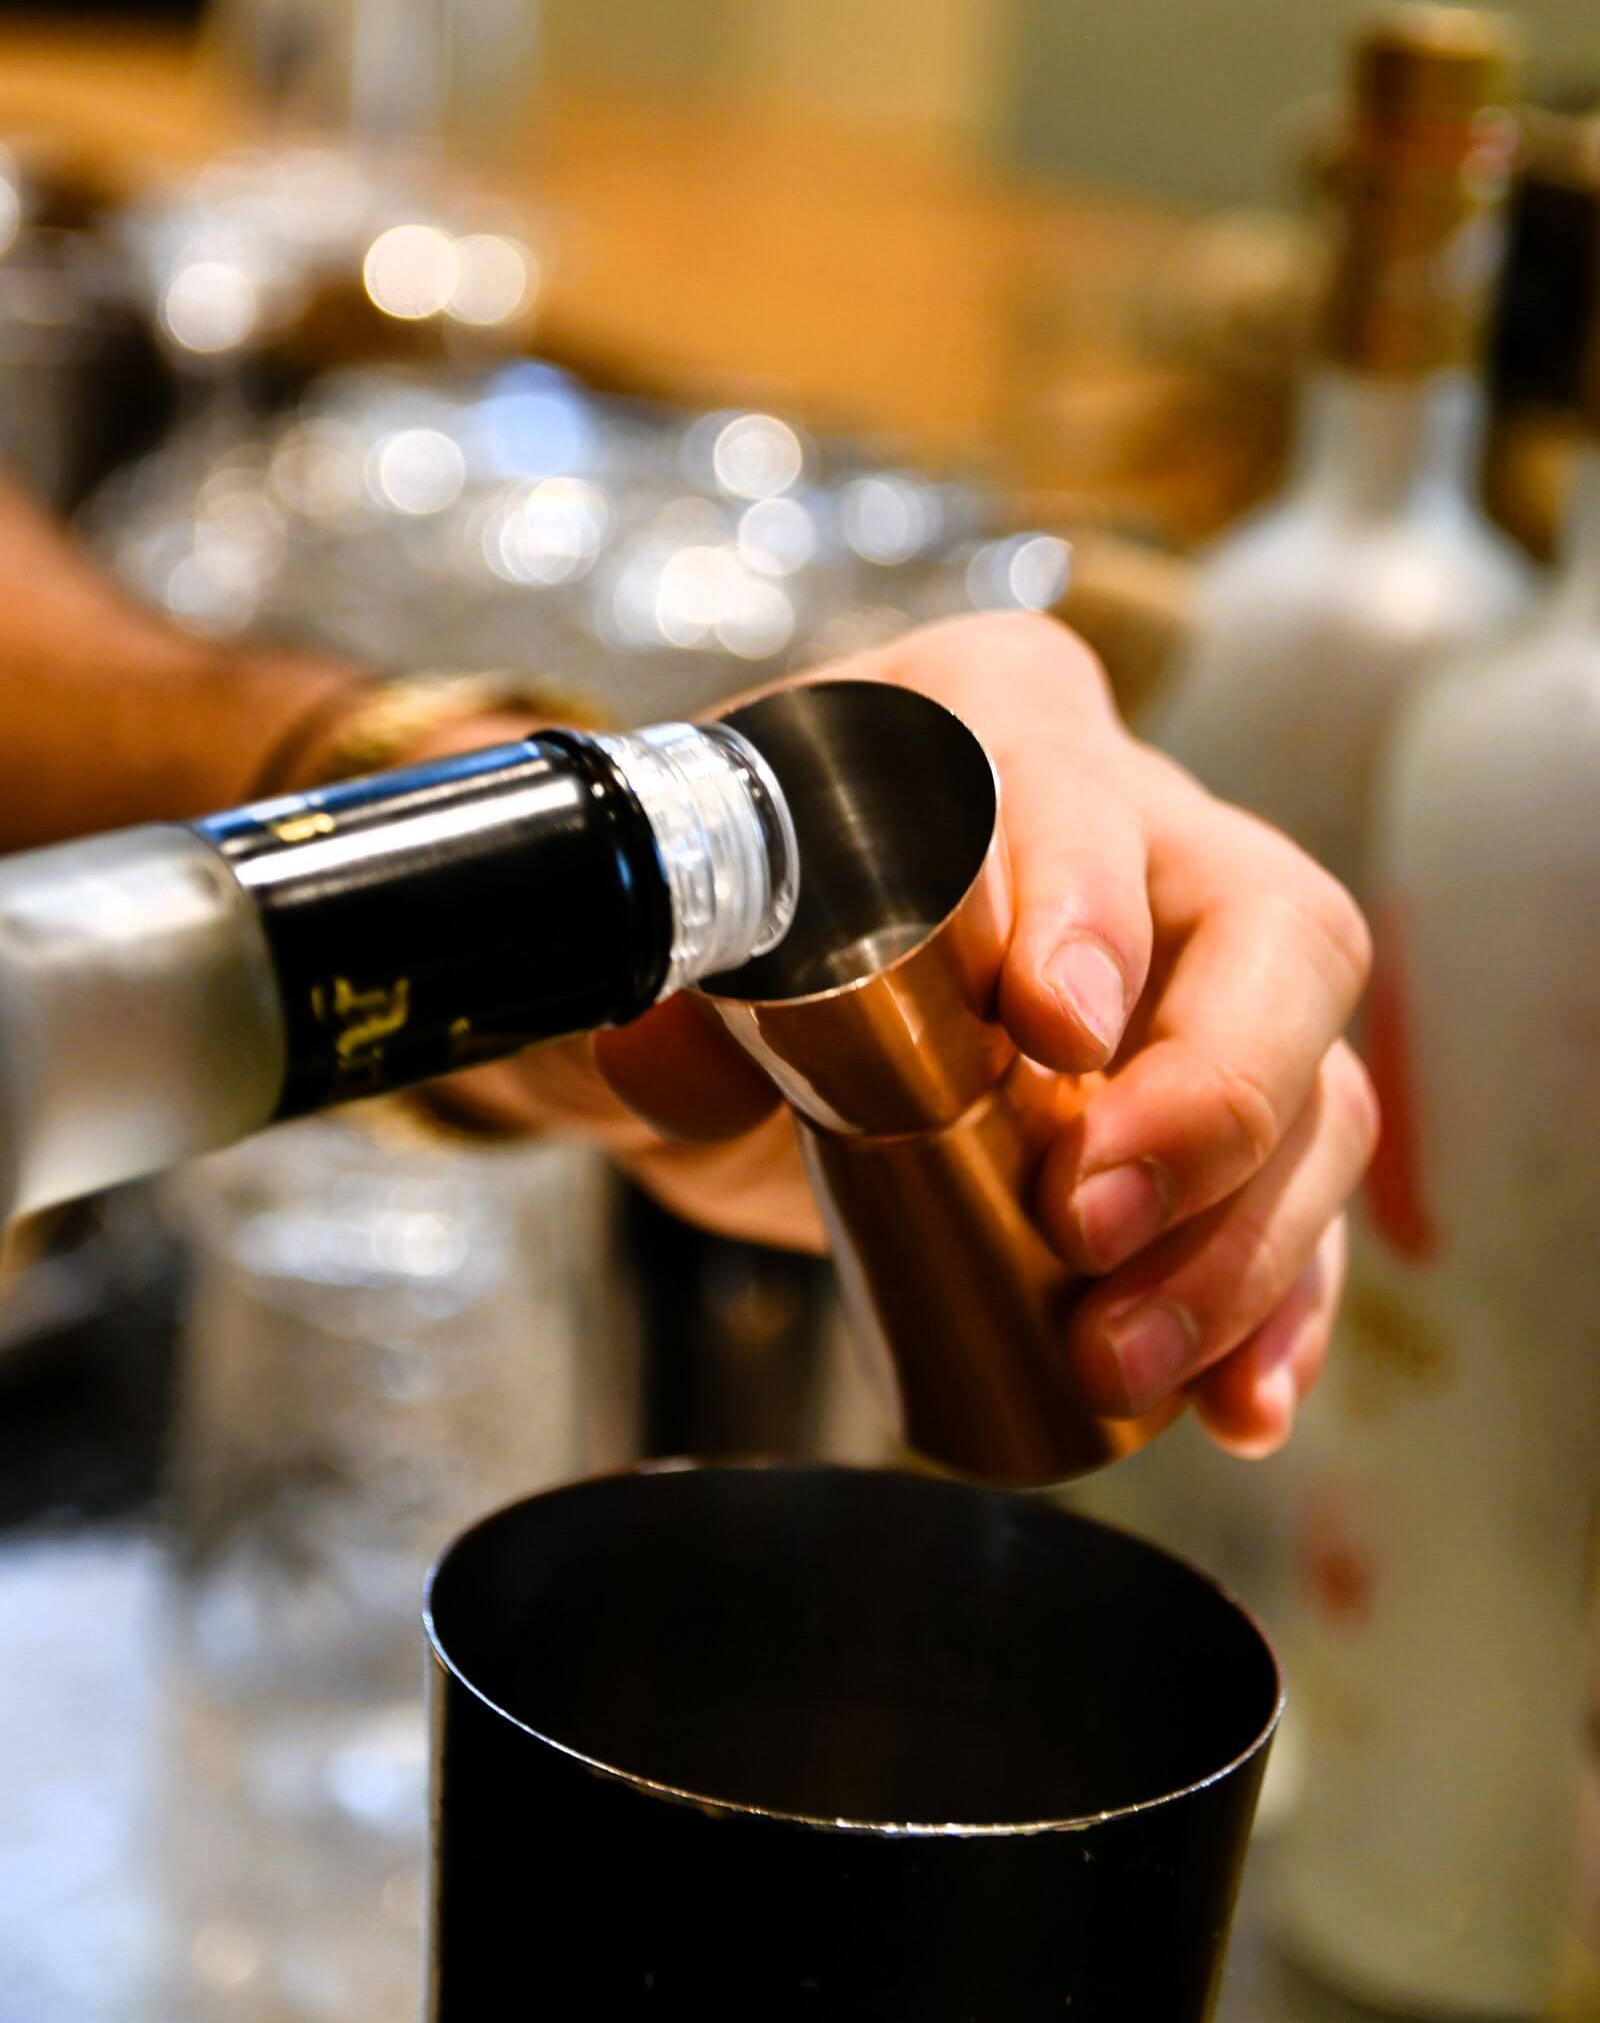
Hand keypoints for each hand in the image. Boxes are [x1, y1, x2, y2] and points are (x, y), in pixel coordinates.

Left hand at [431, 614, 1375, 1457]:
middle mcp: (1150, 829)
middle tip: (1089, 1225)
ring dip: (1235, 1247)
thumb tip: (665, 1050)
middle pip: (1275, 934)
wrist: (753, 984)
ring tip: (1118, 1357)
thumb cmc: (748, 898)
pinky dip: (1276, 1310)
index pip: (1081, 784)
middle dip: (1209, 1097)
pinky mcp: (1221, 1117)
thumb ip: (678, 974)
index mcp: (1000, 719)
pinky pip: (1298, 1206)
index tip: (1053, 1031)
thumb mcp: (690, 908)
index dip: (1088, 902)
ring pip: (1314, 1088)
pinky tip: (1240, 1403)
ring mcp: (1209, 976)